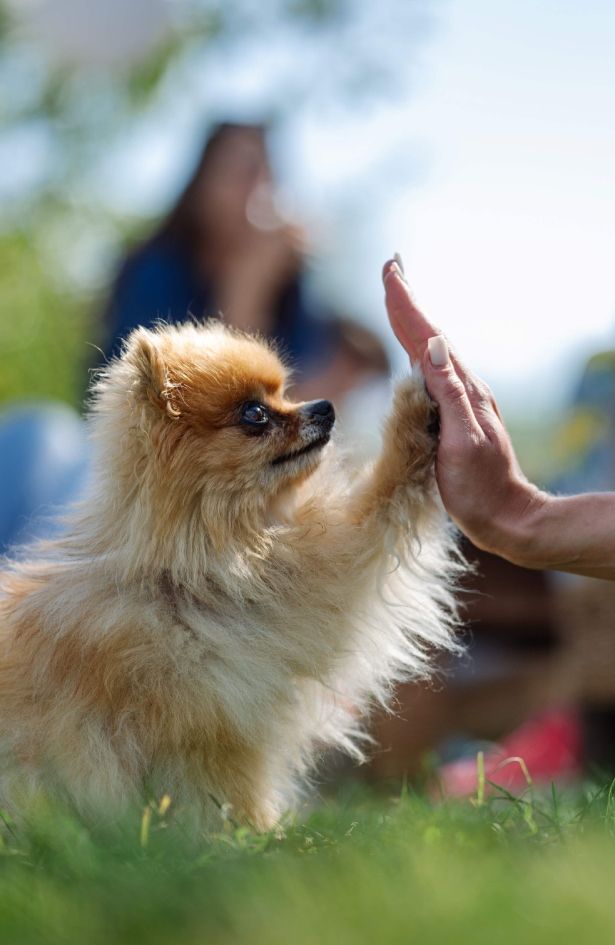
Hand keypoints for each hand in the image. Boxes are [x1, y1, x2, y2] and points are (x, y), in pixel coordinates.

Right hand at [382, 258, 544, 561]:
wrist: (505, 516)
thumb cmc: (480, 487)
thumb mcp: (462, 440)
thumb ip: (449, 393)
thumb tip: (433, 345)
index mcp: (461, 391)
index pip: (427, 339)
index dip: (407, 306)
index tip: (391, 273)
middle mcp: (462, 389)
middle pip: (430, 336)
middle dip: (408, 303)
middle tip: (391, 268)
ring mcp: (459, 401)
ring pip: (431, 351)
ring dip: (413, 321)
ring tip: (398, 295)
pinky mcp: (455, 415)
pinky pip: (431, 372)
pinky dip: (418, 350)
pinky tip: (415, 349)